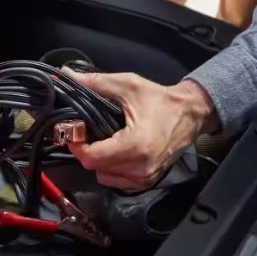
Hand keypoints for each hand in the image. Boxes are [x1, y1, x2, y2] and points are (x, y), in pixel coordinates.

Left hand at [68, 72, 219, 190]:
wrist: (191, 113)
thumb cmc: (160, 100)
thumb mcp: (127, 86)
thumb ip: (95, 83)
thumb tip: (65, 74)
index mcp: (134, 146)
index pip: (91, 158)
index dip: (77, 145)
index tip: (75, 130)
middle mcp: (140, 167)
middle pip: (95, 167)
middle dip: (87, 150)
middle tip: (88, 132)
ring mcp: (145, 177)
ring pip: (105, 177)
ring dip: (100, 161)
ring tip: (105, 141)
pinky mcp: (148, 181)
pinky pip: (118, 181)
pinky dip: (113, 169)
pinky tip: (117, 151)